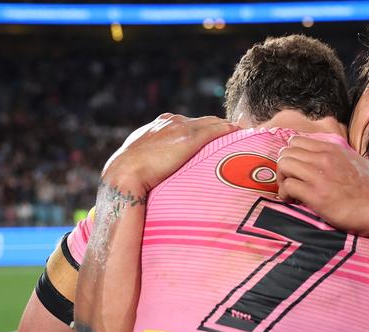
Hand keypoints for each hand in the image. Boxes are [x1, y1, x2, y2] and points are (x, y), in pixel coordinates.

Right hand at [102, 113, 238, 190]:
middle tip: (239, 136)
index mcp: (162, 123)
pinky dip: (231, 131)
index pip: (192, 123)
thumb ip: (156, 155)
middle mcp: (173, 121)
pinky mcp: (189, 138)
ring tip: (245, 136)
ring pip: (214, 123)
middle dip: (221, 128)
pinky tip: (242, 135)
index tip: (220, 137)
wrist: (124, 174)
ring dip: (229, 129)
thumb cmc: (130, 173)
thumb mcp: (142, 157)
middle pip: (206, 120)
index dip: (207, 130)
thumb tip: (159, 168)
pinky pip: (218, 130)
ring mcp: (182, 127)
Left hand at [277, 135, 368, 236]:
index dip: (292, 155)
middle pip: (286, 152)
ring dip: (282, 180)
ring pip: (283, 165)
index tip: (297, 169)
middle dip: (284, 168)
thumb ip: (337, 155)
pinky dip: (285, 194)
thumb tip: (324, 156)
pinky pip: (288, 186)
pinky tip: (293, 201)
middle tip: (291, 182)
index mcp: (332, 148)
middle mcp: (323, 158)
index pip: (296, 141)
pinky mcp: (316, 195)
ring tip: (290, 192)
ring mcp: (319, 175)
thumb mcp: (355, 160)